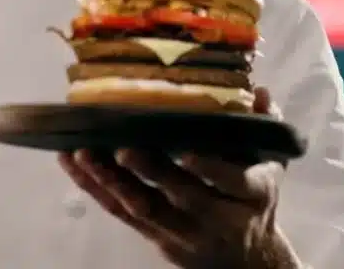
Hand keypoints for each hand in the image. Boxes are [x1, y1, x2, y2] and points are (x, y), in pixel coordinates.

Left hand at [59, 87, 299, 268]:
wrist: (245, 261)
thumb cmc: (253, 202)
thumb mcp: (271, 167)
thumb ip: (266, 128)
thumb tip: (261, 91)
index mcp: (249, 195)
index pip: (230, 181)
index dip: (209, 168)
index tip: (187, 151)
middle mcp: (214, 217)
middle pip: (180, 195)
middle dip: (151, 172)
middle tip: (124, 147)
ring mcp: (180, 230)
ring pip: (142, 207)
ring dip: (110, 180)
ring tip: (84, 152)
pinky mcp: (153, 236)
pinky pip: (119, 213)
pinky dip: (93, 187)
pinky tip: (71, 161)